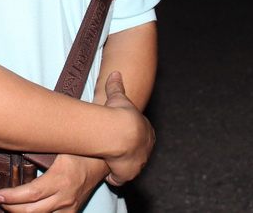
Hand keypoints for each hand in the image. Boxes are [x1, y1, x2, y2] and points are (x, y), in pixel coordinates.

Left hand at [0, 154, 107, 212]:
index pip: (31, 194)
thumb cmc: (80, 149)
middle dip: (10, 206)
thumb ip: (38, 148)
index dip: (11, 197)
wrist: (103, 161)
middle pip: (32, 211)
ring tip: (8, 204)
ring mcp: (70, 207)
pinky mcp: (72, 212)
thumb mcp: (59, 145)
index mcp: (61, 179)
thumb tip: (14, 142)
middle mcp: (66, 197)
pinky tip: (24, 209)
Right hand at [101, 71, 154, 186]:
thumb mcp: (119, 98)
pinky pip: (119, 179)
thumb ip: (117, 87)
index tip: (120, 135)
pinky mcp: (127, 174)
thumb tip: (115, 73)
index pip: (141, 136)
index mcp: (147, 132)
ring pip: (130, 167)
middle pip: (137, 153)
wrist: (121, 132)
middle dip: (127, 153)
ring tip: (109, 160)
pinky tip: (106, 171)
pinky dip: (114, 177)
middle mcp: (146, 149)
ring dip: (120, 165)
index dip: (130, 137)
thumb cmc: (121, 114)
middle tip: (113, 149)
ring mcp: (138, 163)